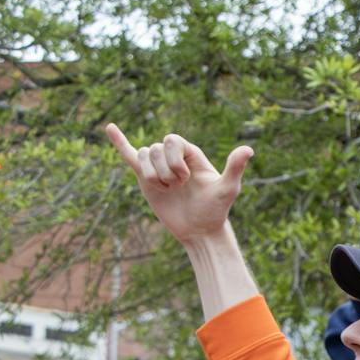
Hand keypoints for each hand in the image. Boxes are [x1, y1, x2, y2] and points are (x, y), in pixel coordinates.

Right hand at [106, 125, 253, 243]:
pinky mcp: (146, 179)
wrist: (199, 231)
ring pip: (143, 156)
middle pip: (156, 149)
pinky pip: (130, 156)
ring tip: (167, 190)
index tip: (185, 178)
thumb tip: (249, 149)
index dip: (173, 159)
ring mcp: (159, 167)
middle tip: (177, 188)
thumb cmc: (215, 211)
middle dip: (164, 170)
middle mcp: (174, 157)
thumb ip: (235, 168)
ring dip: (153, 176)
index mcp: (191, 153)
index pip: (172, 140)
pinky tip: (110, 128)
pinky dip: (120, 143)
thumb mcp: (227, 189)